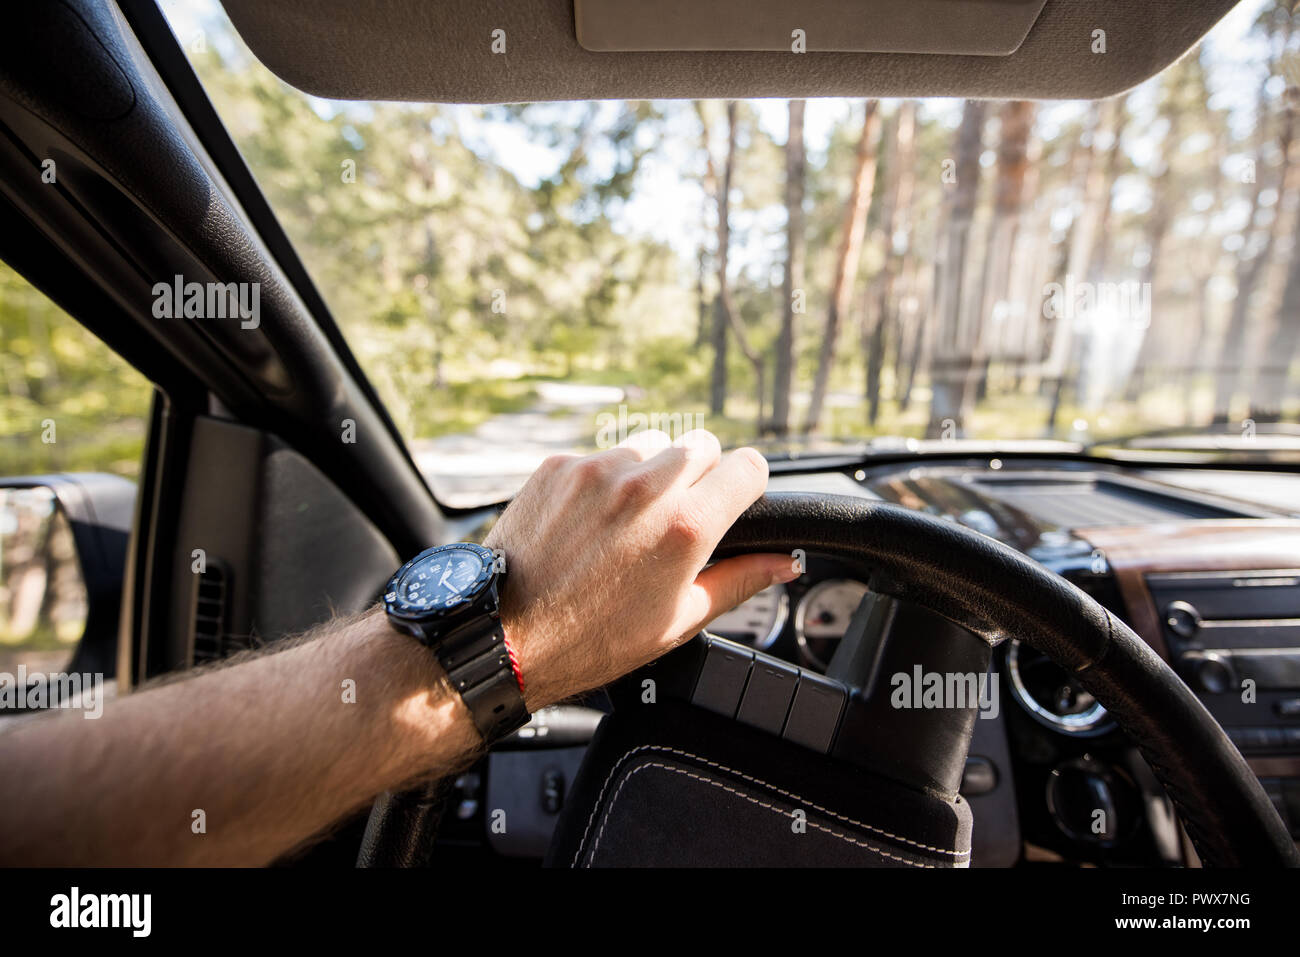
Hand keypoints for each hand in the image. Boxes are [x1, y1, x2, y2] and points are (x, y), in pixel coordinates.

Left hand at [483, 429, 797, 710]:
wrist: (506, 634)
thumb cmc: (592, 638)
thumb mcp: (679, 620)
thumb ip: (739, 581)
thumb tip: (782, 564)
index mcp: (686, 527)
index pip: (749, 466)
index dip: (747, 486)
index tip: (736, 501)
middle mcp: (646, 488)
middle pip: (703, 445)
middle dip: (701, 475)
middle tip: (679, 518)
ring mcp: (599, 471)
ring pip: (651, 444)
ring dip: (651, 472)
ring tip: (629, 522)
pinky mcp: (559, 467)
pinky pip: (601, 456)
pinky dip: (604, 479)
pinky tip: (589, 521)